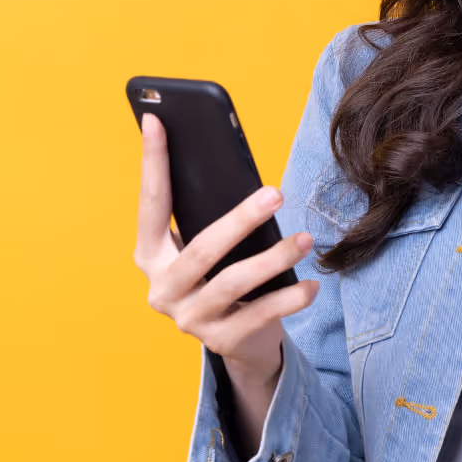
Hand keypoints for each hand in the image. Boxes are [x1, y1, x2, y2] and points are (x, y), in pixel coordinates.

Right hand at [133, 113, 318, 379]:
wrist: (240, 340)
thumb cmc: (224, 273)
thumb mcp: (211, 245)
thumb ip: (208, 214)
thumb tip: (227, 163)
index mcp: (150, 255)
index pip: (151, 203)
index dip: (152, 162)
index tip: (156, 119)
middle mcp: (162, 289)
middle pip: (201, 249)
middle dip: (241, 219)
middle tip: (276, 193)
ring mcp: (189, 319)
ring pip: (233, 283)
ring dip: (274, 258)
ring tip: (305, 239)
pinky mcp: (220, 342)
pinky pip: (259, 315)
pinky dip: (289, 298)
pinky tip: (311, 285)